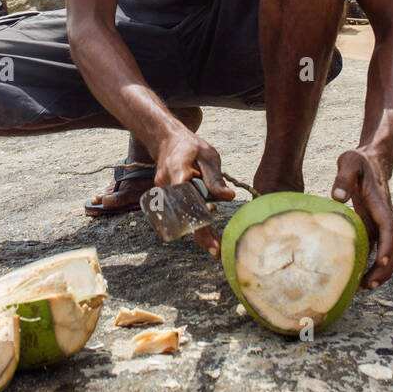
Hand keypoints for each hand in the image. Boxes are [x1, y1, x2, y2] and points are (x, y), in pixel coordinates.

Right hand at [155, 126, 233, 257]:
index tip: (212, 225)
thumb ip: (215, 177)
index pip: (185, 196)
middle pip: (183, 215)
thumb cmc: (190, 146)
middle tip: (217, 251)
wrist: (166, 141)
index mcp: (177, 171)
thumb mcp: (208, 155)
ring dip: (199, 233)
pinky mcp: (166, 198)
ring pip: (181, 219)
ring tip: (216, 248)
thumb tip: (229, 197)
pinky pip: (180, 215)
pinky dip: (194, 226)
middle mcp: (166, 186)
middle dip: (200, 234)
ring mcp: (163, 193)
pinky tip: (208, 236)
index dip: (197, 213)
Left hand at [331, 148, 392, 289]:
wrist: (372, 160)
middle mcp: (385, 217)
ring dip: (382, 270)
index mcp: (381, 204)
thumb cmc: (359, 161)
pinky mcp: (374, 226)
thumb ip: (343, 177)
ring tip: (365, 287)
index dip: (387, 245)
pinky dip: (373, 264)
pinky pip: (378, 249)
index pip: (389, 228)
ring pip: (390, 251)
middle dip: (386, 268)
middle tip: (369, 285)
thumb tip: (337, 197)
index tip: (382, 260)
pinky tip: (358, 275)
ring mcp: (381, 223)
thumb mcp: (349, 161)